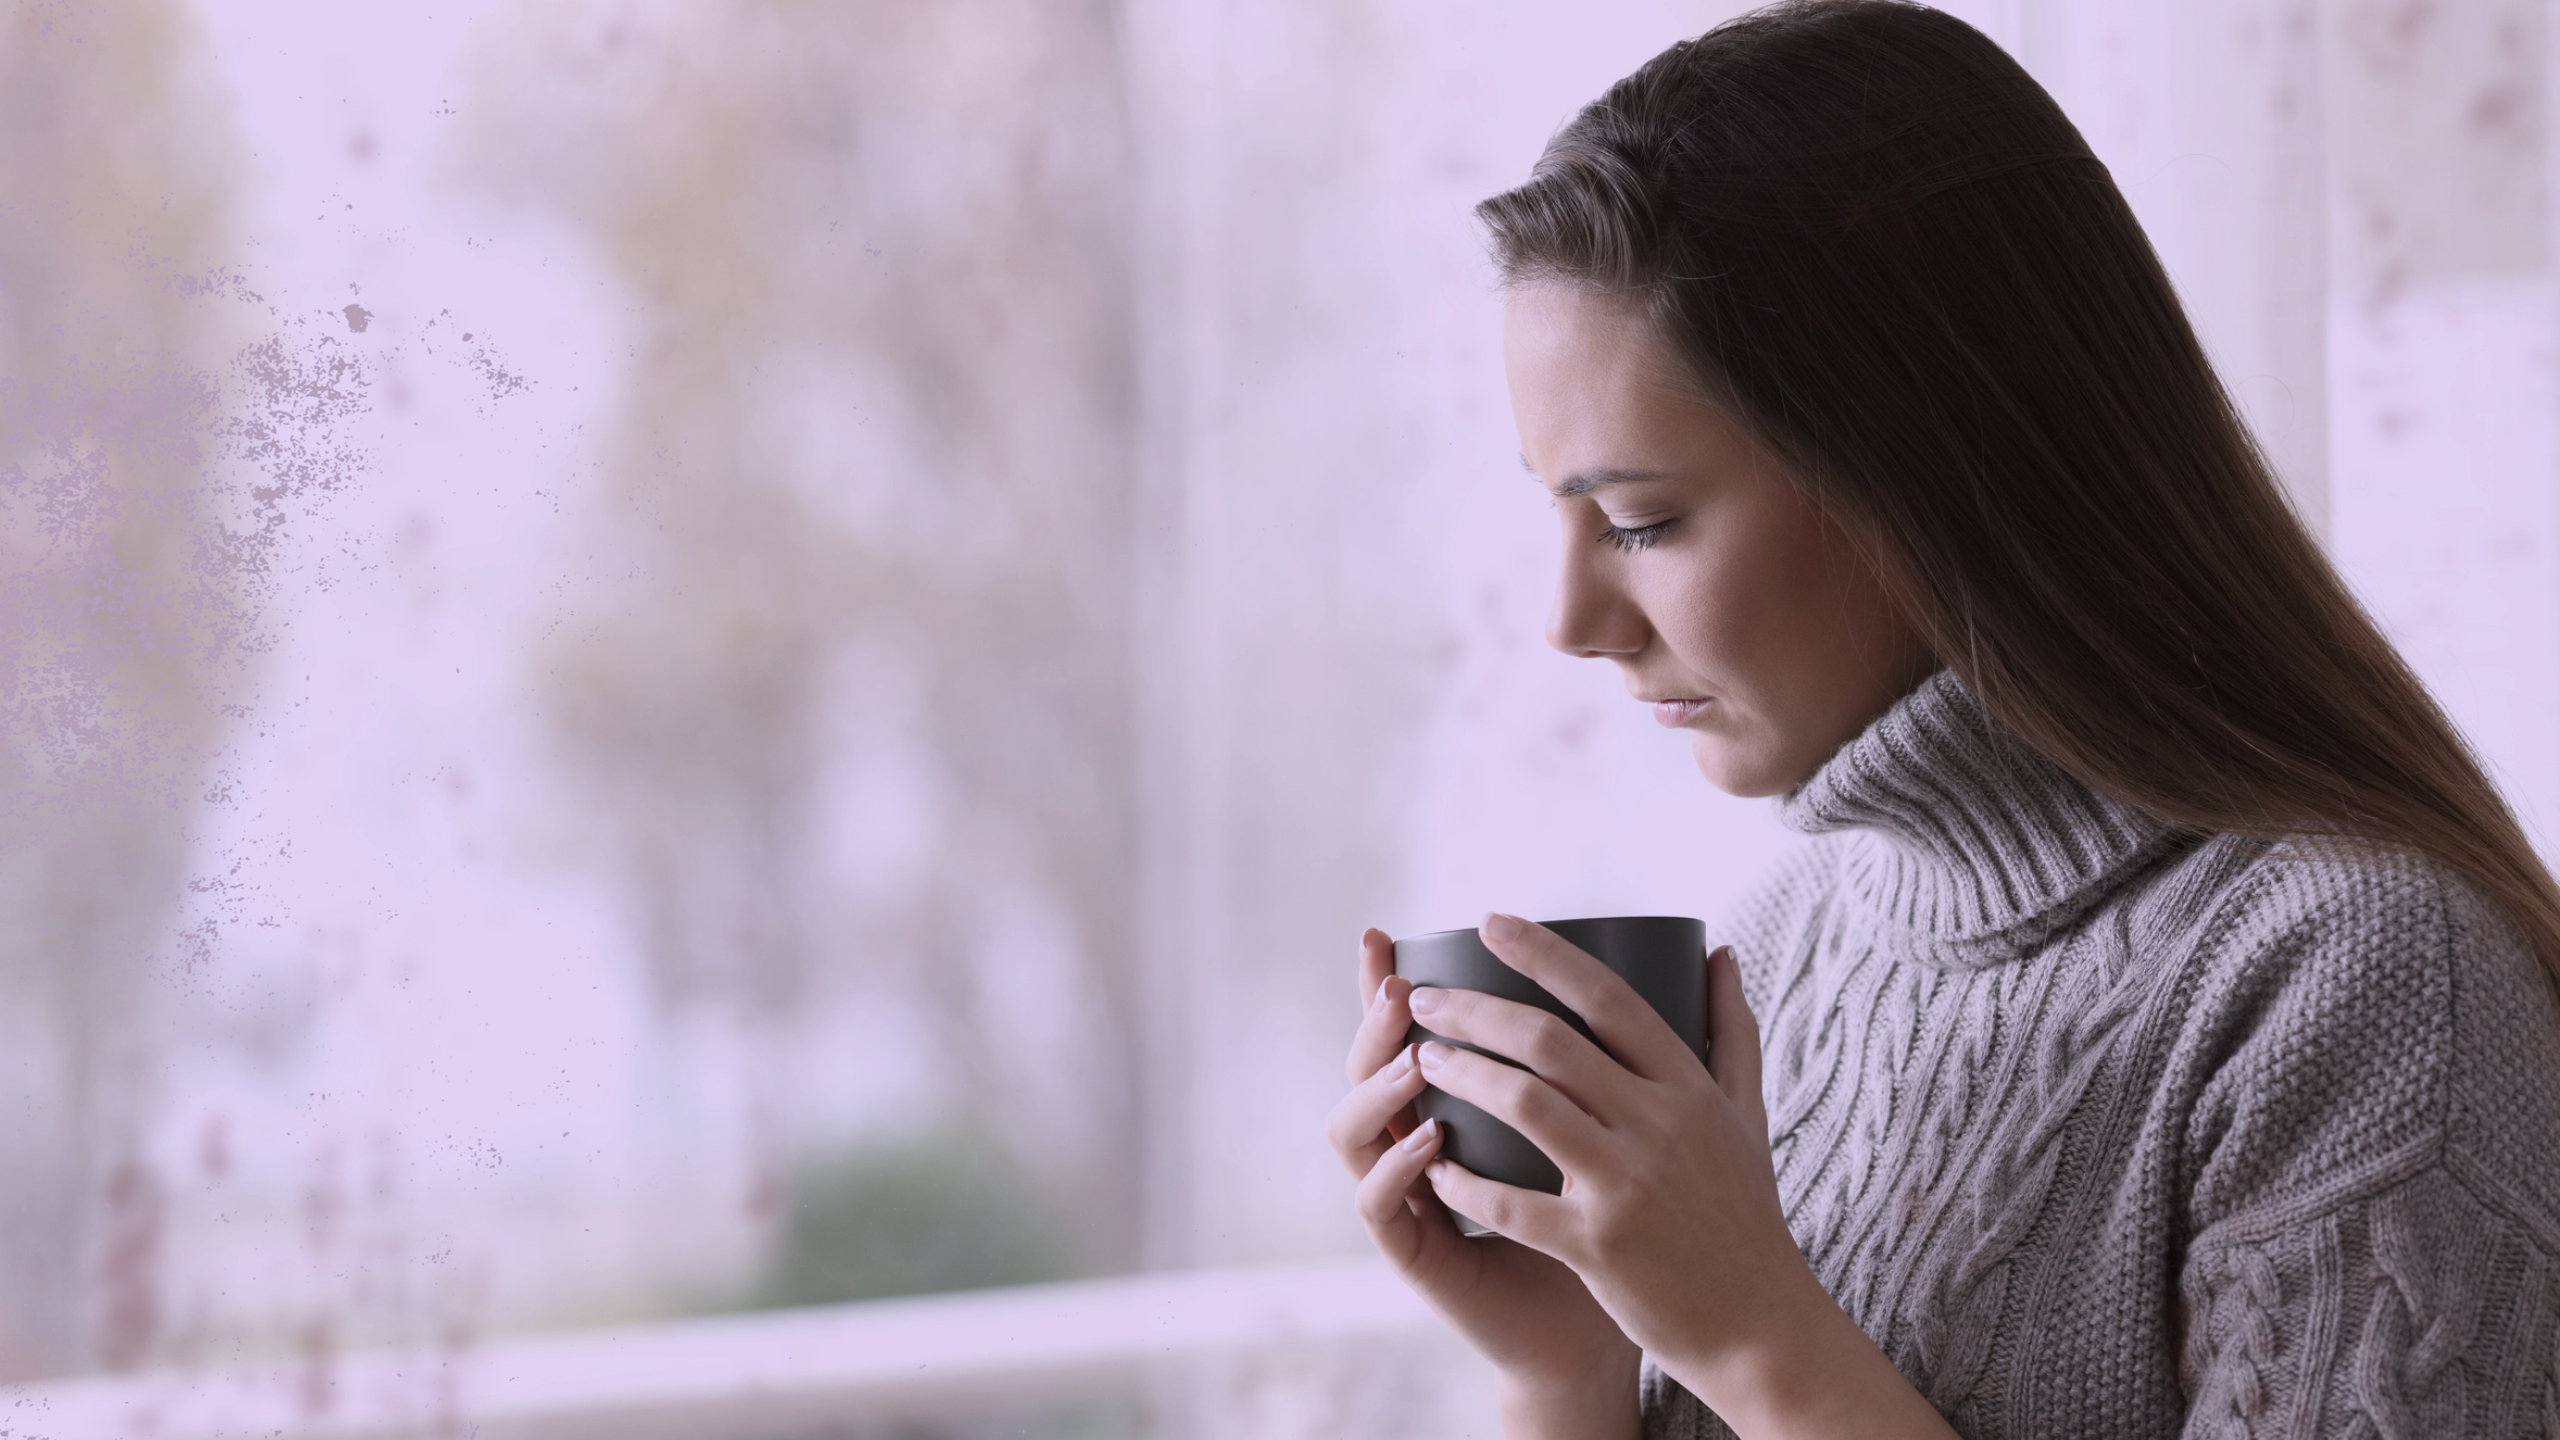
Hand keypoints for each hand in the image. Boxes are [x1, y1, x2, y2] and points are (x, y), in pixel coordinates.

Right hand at [1324, 928, 1640, 1433]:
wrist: (1592, 1336)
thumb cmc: (1615, 1231)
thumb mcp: (1627, 1129)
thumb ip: (1655, 1047)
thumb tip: (1716, 951)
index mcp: (1459, 1105)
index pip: (1407, 1032)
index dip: (1385, 985)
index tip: (1388, 933)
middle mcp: (1418, 1140)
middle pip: (1370, 1064)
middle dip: (1378, 1018)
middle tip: (1407, 985)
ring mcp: (1410, 1197)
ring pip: (1353, 1127)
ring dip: (1380, 1087)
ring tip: (1418, 1055)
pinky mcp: (1415, 1252)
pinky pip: (1380, 1205)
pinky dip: (1399, 1169)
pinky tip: (1430, 1141)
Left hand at [1414, 915, 1956, 1439]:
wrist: (1762, 1328)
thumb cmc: (1745, 1214)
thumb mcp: (1748, 1115)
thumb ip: (1732, 1028)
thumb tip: (1719, 949)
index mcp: (1688, 1086)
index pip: (1608, 997)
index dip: (1544, 953)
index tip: (1490, 921)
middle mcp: (1660, 1125)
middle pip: (1550, 1041)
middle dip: (1475, 1009)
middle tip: (1425, 996)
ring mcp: (1628, 1186)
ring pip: (1525, 1105)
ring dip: (1461, 1074)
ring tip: (1420, 1059)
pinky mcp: (1599, 1248)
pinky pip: (1512, 1203)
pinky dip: (1464, 1180)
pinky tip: (1431, 1162)